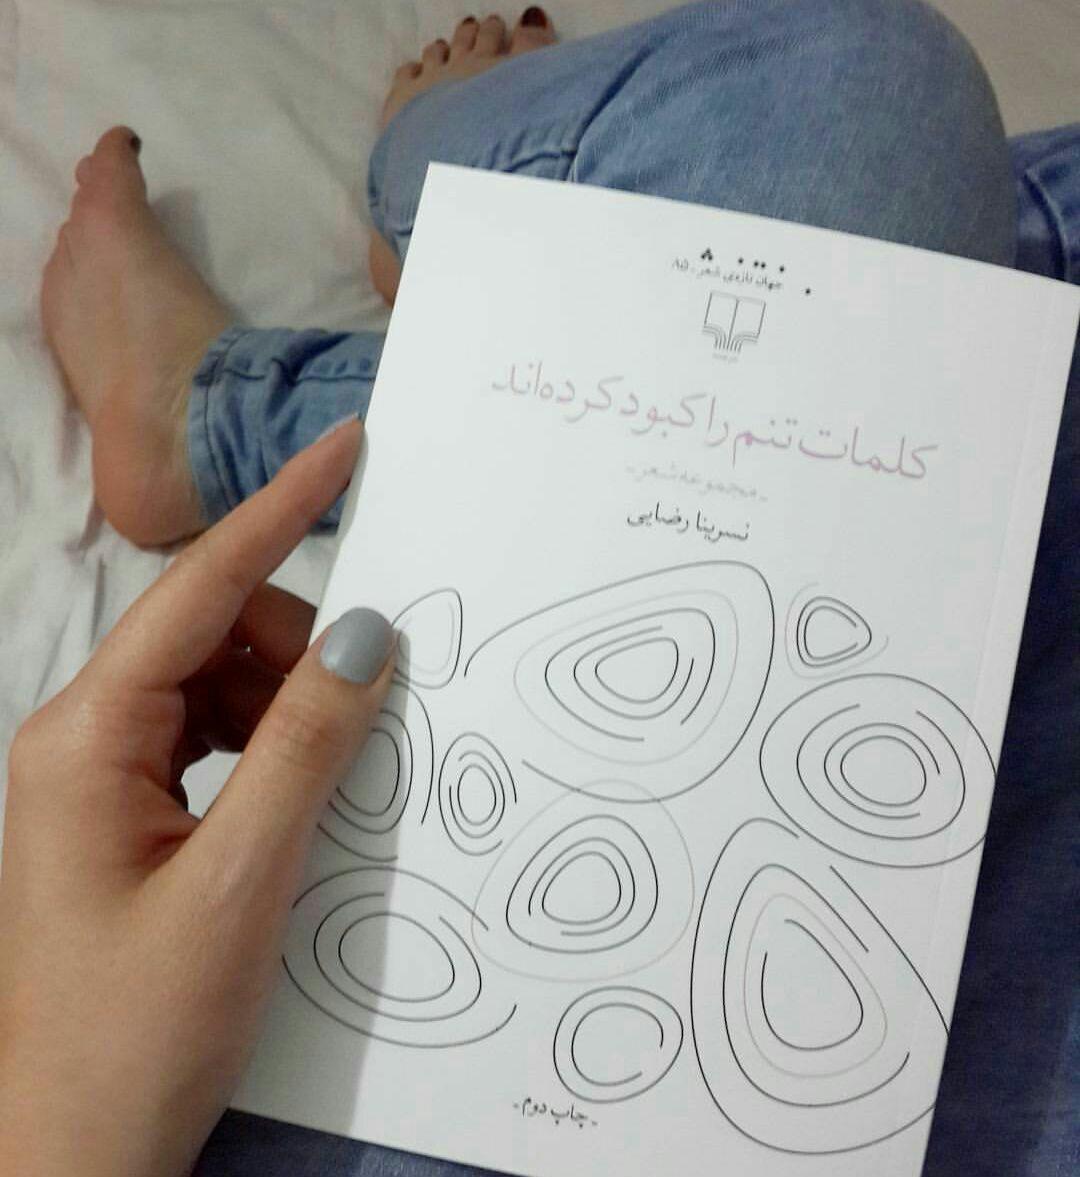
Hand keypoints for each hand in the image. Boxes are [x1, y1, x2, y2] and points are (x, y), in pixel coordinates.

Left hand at [0, 418, 394, 1176]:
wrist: (72, 1156)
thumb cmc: (137, 1030)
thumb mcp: (240, 881)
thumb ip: (306, 747)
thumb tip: (367, 634)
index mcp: (86, 736)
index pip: (197, 591)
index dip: (279, 512)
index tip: (346, 448)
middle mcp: (88, 736)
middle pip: (215, 636)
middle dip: (296, 651)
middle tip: (370, 704)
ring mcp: (109, 774)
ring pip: (224, 686)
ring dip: (290, 705)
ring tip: (335, 767)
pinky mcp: (136, 810)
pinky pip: (220, 737)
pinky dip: (274, 743)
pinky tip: (303, 788)